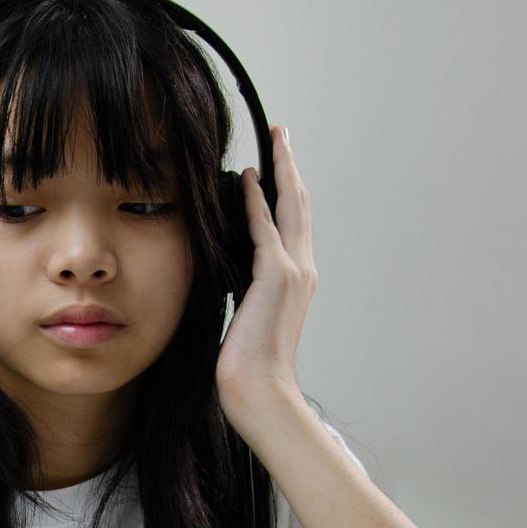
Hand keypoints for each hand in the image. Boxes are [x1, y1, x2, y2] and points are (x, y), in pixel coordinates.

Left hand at [216, 124, 315, 436]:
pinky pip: (265, 229)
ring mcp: (292, 273)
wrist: (261, 393)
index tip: (274, 162)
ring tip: (272, 142)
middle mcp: (302, 270)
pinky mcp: (275, 279)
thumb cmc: (247, 366)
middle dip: (289, 166)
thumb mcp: (244, 318)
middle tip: (281, 134)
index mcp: (295, 280)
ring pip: (289, 207)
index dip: (286, 189)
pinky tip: (246, 178)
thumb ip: (242, 291)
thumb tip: (224, 274)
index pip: (293, 222)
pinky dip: (256, 201)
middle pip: (300, 204)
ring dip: (279, 171)